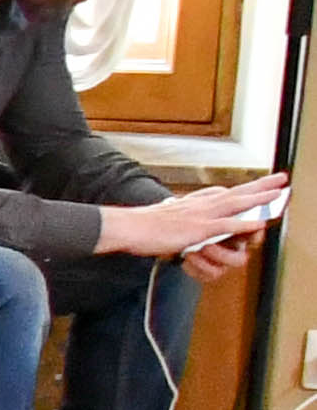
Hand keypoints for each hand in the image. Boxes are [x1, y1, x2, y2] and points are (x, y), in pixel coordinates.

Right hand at [98, 181, 280, 264]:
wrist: (127, 227)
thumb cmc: (143, 226)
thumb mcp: (168, 218)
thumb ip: (185, 219)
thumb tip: (193, 225)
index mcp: (195, 203)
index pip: (227, 192)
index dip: (247, 188)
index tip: (263, 184)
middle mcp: (201, 205)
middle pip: (238, 193)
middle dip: (261, 186)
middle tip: (281, 179)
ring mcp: (201, 216)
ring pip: (237, 205)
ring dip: (259, 200)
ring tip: (278, 195)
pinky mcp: (198, 230)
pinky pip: (226, 226)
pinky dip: (244, 224)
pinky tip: (259, 223)